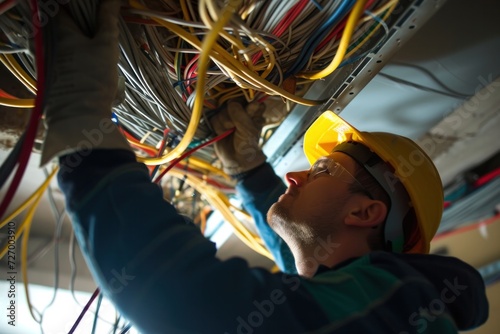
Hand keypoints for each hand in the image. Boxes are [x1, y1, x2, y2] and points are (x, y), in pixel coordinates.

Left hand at [41, 0, 129, 165]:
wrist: (80, 117)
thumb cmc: (93, 78)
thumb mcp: (106, 46)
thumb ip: (108, 20)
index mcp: (63, 34)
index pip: (63, 10)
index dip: (78, 7)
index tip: (93, 10)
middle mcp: (54, 47)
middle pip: (66, 29)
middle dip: (83, 27)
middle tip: (102, 29)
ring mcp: (55, 66)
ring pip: (69, 48)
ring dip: (83, 46)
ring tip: (103, 49)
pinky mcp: (59, 83)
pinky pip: (70, 64)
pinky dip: (82, 62)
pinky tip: (96, 69)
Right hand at [210, 101, 266, 176]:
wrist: (235, 158)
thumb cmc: (246, 144)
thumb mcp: (247, 130)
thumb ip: (241, 115)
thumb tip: (232, 102)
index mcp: (254, 109)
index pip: (248, 98)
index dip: (244, 107)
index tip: (246, 116)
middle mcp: (241, 109)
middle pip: (232, 102)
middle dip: (232, 117)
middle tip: (236, 128)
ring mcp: (229, 114)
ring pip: (222, 111)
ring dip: (225, 125)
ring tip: (230, 133)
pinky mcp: (219, 120)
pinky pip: (214, 118)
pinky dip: (218, 128)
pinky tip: (223, 134)